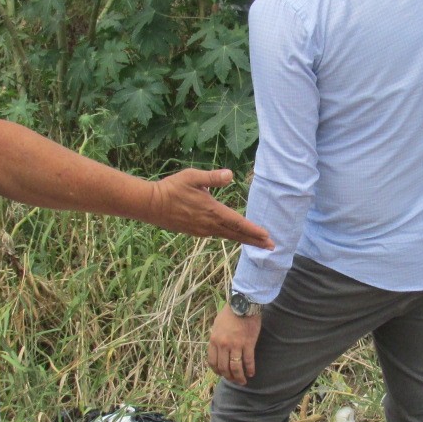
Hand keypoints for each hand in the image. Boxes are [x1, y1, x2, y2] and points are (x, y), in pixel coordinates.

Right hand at [148, 169, 272, 248]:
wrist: (150, 204)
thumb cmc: (172, 188)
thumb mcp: (193, 177)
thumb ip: (213, 177)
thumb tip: (230, 174)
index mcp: (212, 211)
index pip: (238, 223)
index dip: (254, 231)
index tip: (267, 237)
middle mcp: (209, 224)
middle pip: (237, 235)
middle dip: (255, 240)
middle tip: (272, 246)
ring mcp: (202, 230)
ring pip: (227, 236)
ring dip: (244, 240)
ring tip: (257, 242)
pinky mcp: (194, 232)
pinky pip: (216, 235)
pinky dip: (229, 236)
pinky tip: (233, 235)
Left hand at [209, 307, 261, 385]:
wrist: (242, 304)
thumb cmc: (230, 313)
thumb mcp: (217, 325)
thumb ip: (216, 339)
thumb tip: (217, 350)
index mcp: (214, 341)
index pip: (213, 362)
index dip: (217, 371)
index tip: (222, 375)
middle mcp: (223, 345)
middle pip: (224, 368)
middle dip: (229, 377)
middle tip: (234, 380)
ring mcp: (235, 345)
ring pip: (235, 367)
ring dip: (239, 377)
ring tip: (243, 381)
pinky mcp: (248, 344)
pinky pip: (248, 361)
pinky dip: (250, 369)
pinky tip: (252, 373)